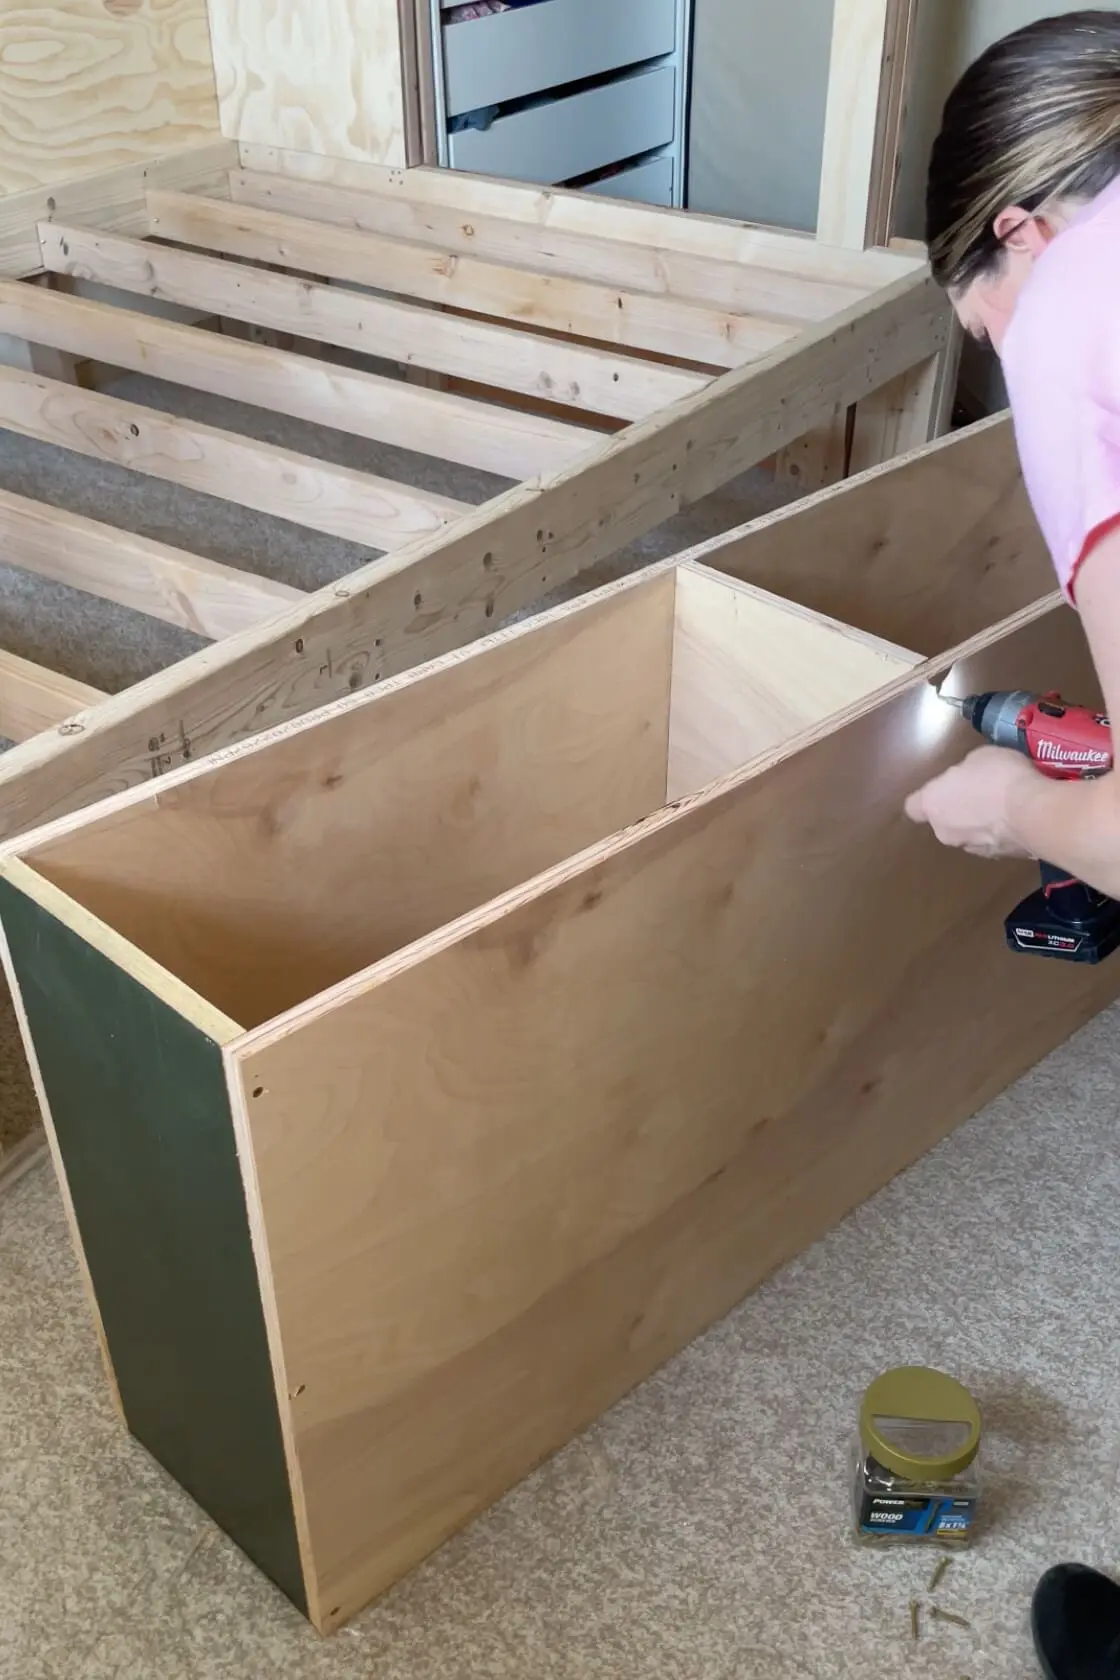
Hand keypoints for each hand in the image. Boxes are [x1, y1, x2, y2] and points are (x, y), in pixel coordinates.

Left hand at [904, 746, 1036, 858]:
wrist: (1035, 813)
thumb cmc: (999, 777)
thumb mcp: (979, 757)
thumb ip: (966, 772)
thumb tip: (969, 780)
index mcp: (933, 804)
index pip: (914, 808)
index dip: (927, 799)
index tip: (944, 790)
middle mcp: (945, 832)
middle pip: (945, 821)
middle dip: (960, 809)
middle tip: (984, 791)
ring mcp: (972, 849)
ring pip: (970, 834)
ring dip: (982, 823)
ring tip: (1007, 805)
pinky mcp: (1000, 858)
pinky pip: (995, 842)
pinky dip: (1003, 833)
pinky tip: (1020, 818)